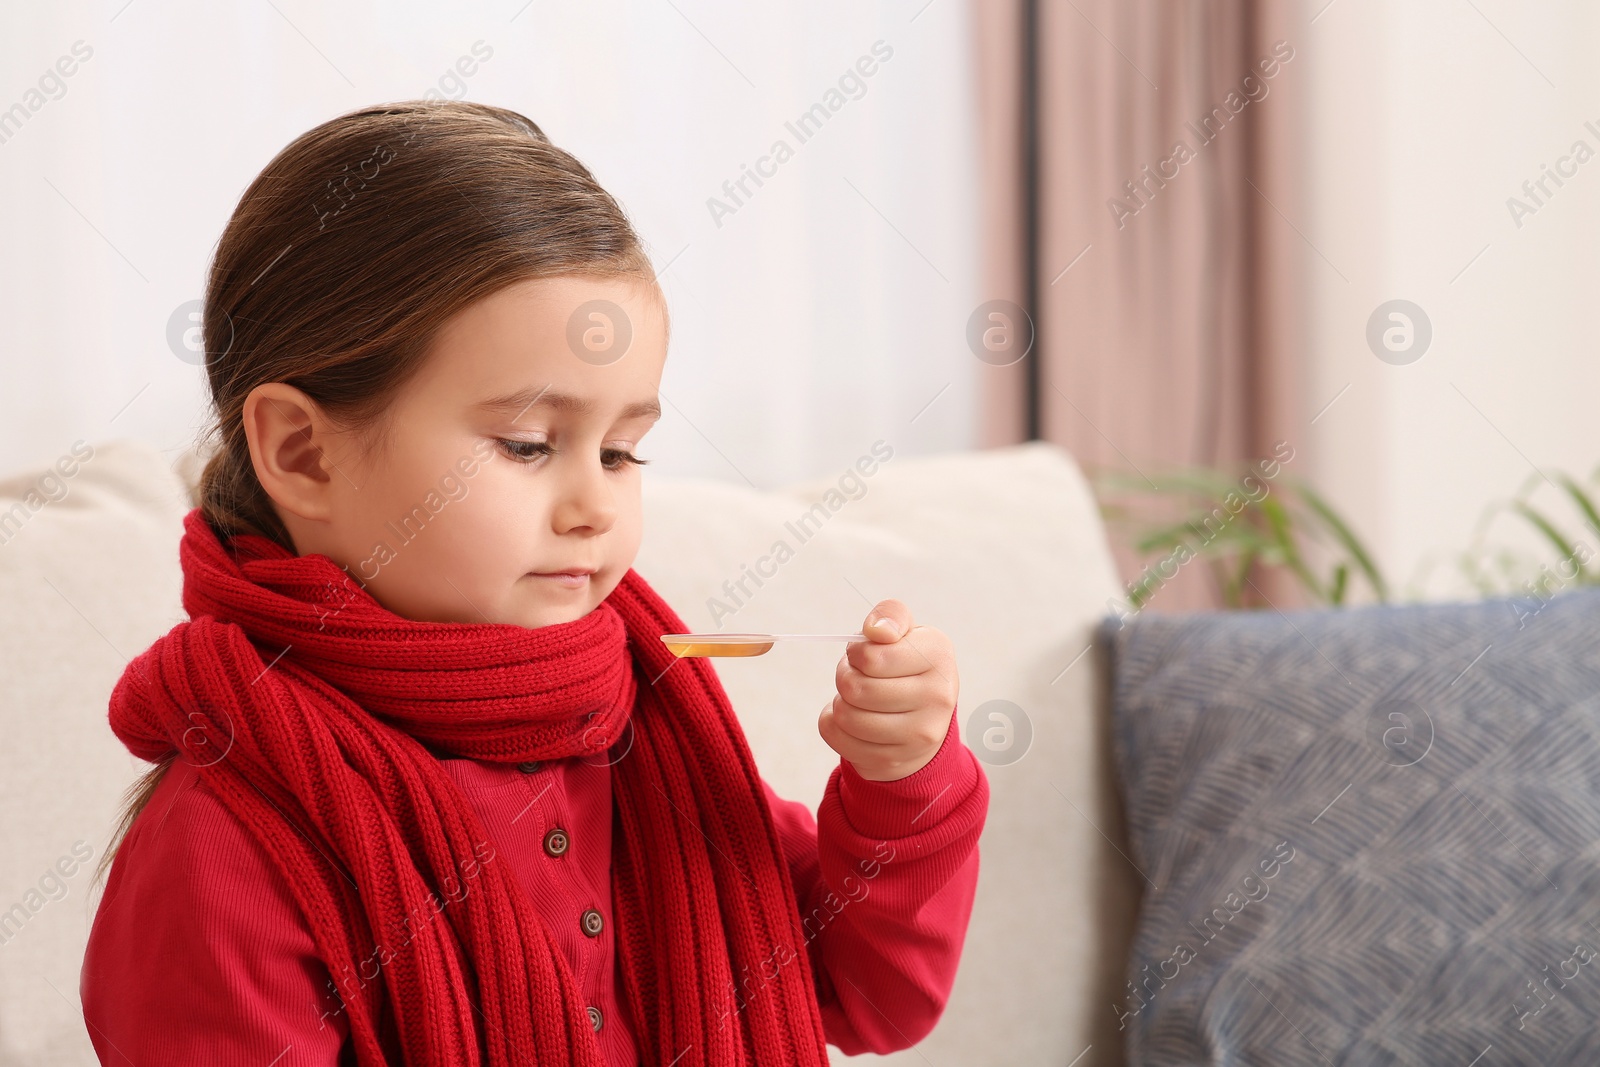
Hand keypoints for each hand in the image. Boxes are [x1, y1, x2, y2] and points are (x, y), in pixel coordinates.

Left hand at [818, 599, 958, 781]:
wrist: (923, 723)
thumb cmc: (907, 669)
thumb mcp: (906, 634)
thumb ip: (891, 616)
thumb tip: (875, 630)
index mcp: (939, 656)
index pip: (872, 656)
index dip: (857, 652)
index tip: (865, 654)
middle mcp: (938, 698)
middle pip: (856, 688)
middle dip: (846, 676)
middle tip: (858, 677)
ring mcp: (918, 736)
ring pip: (844, 715)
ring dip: (840, 701)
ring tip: (858, 698)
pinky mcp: (893, 761)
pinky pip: (836, 736)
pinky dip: (834, 724)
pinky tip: (854, 721)